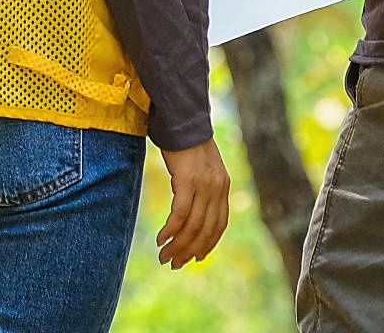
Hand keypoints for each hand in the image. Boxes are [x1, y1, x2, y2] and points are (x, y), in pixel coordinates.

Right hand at [154, 139, 231, 268]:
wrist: (181, 120)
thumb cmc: (187, 144)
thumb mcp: (202, 168)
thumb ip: (203, 188)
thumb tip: (194, 210)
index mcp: (223, 187)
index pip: (219, 225)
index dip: (208, 244)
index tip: (194, 258)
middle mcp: (217, 189)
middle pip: (205, 230)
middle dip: (189, 250)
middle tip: (173, 263)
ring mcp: (204, 185)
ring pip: (192, 226)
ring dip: (177, 245)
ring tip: (163, 256)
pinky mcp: (187, 180)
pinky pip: (180, 214)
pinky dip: (170, 230)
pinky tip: (160, 238)